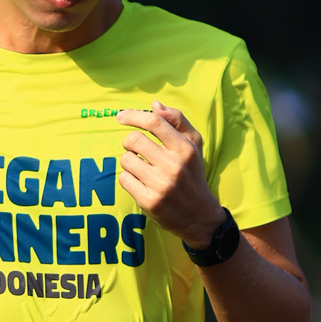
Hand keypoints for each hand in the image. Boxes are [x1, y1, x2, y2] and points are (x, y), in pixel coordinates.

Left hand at [117, 103, 224, 245]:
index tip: (121, 116)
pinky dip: (128, 179)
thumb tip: (154, 105)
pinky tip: (141, 183)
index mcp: (185, 149)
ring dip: (129, 162)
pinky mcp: (149, 201)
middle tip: (135, 149)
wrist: (200, 216)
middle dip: (129, 142)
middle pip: (134, 140)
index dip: (134, 116)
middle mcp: (174, 166)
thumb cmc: (192, 174)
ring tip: (142, 169)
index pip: (155, 122)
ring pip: (126, 160)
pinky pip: (124, 179)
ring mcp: (161, 185)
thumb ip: (177, 121)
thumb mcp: (194, 145)